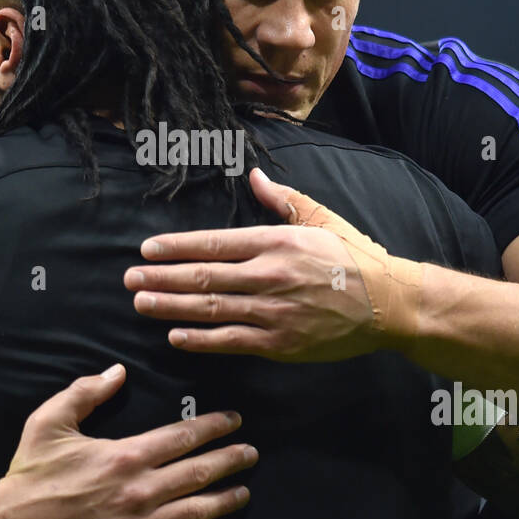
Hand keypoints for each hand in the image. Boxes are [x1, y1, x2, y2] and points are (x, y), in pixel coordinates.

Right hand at [0, 364, 258, 518]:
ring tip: (244, 490)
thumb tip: (117, 371)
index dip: (214, 426)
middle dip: (231, 460)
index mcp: (126, 456)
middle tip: (252, 453)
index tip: (234, 420)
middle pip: (200, 472)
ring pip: (197, 510)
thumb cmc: (32, 473)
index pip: (184, 436)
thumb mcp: (50, 421)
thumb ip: (85, 392)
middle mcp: (140, 491)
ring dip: (226, 499)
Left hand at [124, 168, 407, 360]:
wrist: (389, 304)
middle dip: (161, 277)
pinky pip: (231, 341)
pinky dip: (200, 339)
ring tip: (141, 302)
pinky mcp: (280, 343)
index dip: (176, 247)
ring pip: (211, 308)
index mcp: (276, 241)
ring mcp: (273, 312)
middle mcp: (270, 275)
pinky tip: (175, 335)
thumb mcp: (321, 218)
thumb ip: (283, 198)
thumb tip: (255, 175)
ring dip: (171, 306)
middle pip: (203, 276)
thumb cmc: (355, 257)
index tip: (147, 249)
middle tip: (129, 278)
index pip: (214, 243)